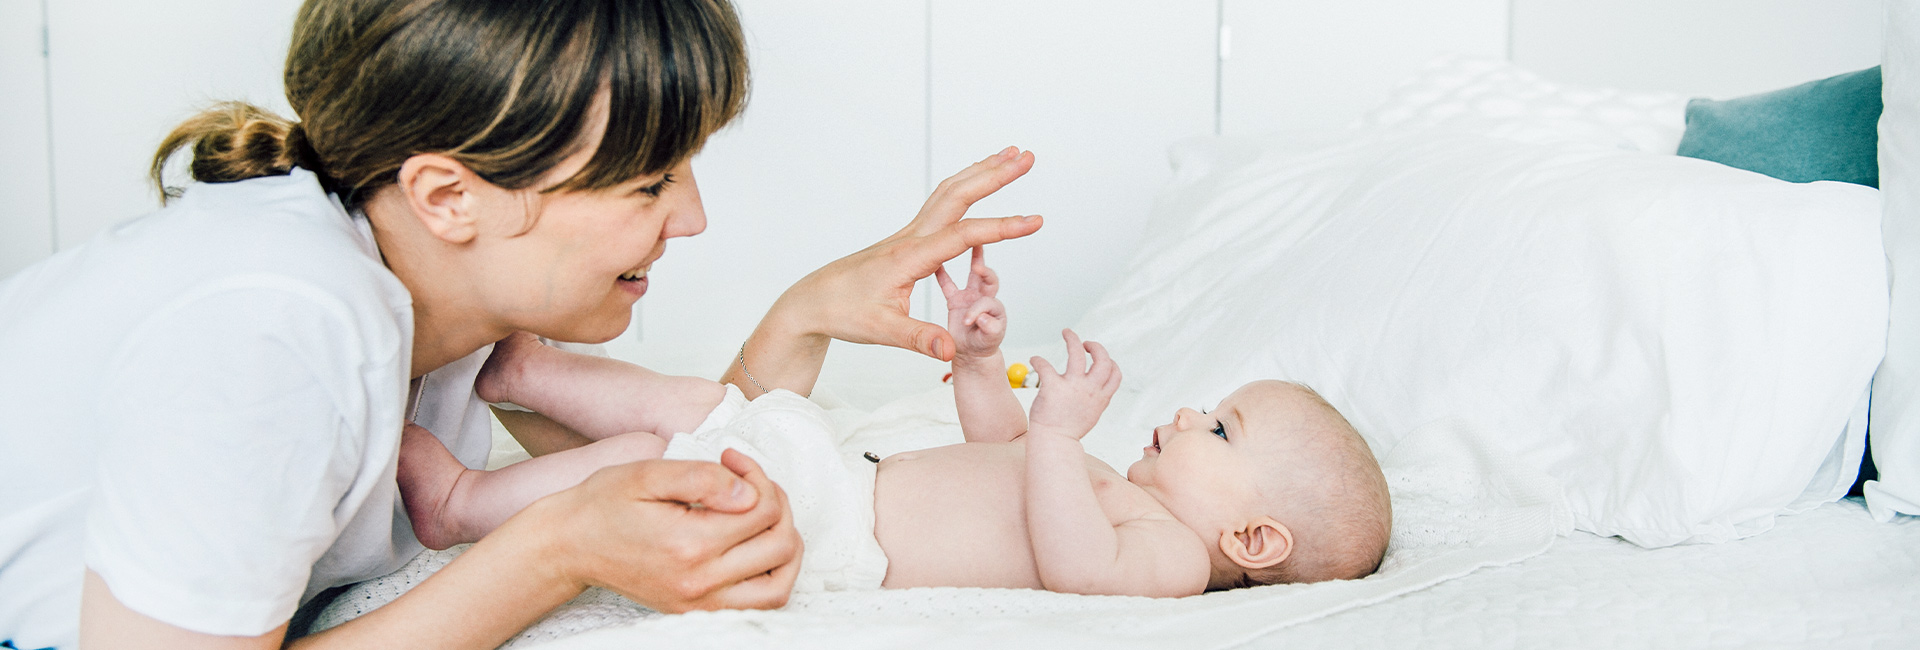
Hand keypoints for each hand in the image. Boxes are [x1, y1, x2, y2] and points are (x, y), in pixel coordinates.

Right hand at [523, 449, 801, 611]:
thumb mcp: (646, 474)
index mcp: (689, 544)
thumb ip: (701, 478)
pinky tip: (758, 546)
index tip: (732, 460)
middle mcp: (699, 582)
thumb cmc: (604, 504)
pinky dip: (773, 575)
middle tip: (752, 483)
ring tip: (767, 516)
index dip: (757, 475)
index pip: (761, 509)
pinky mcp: (697, 611)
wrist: (568, 546)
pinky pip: (760, 603)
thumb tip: (747, 492)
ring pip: (779, 584)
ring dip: (786, 545)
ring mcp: (700, 603)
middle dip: (778, 504)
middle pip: (779, 544)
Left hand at [768, 147, 1041, 360]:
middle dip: (995, 175)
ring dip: (981, 172)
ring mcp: (909, 234)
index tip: (1035, 221)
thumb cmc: (844, 312)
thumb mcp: (882, 331)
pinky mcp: (908, 239)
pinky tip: (977, 183)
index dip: (1002, 227)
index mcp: (910, 257)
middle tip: (1028, 157)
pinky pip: (941, 203)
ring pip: (949, 192)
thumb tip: (950, 351)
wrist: (813, 302)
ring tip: (1011, 155)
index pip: (964, 235)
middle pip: (958, 194)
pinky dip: (965, 186)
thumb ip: (920, 339)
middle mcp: (911, 237)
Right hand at [935, 246, 1005, 358]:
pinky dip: (941, 273)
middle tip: (979, 266)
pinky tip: (934, 260)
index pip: (988, 300)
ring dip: (973, 257)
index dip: (979, 308)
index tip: (970, 319)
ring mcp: (970, 295)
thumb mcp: (989, 340)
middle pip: (987, 278)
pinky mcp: (955, 299)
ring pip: (972, 273)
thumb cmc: (982, 344)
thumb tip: (982, 318)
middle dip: (985, 270)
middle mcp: (983, 297)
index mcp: (994, 307)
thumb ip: (989, 329)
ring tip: (968, 240)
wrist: (971, 352)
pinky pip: (947, 284)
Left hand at [1027, 329, 1122, 437]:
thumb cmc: (1069, 429)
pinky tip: (1034, 360)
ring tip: (1067, 332)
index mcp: (1100, 397)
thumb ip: (1094, 399)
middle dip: (1096, 347)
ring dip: (1073, 339)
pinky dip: (1038, 360)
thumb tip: (1093, 387)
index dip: (1111, 362)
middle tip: (1085, 343)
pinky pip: (1045, 366)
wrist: (1054, 443)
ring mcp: (1073, 388)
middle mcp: (1090, 390)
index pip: (1115, 374)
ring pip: (1077, 354)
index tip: (1100, 359)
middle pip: (1103, 360)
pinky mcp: (1053, 387)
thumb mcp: (1090, 414)